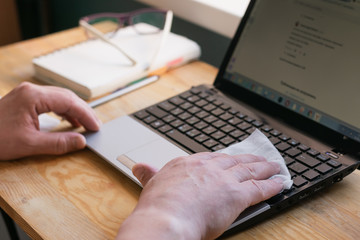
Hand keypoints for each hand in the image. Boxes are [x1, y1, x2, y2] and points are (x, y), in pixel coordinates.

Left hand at [0, 82, 100, 159]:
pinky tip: (69, 121)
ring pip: (60, 98)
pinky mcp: (25, 99)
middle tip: (94, 126)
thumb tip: (81, 141)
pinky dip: (63, 111)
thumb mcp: (29, 144)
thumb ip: (58, 143)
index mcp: (33, 97)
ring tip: (85, 125)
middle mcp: (32, 91)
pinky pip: (51, 101)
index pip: (69, 101)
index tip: (96, 126)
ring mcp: (28, 93)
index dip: (86, 114)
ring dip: (74, 111)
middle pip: (67, 96)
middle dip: (83, 111)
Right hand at [116, 152, 282, 239]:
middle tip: (258, 158)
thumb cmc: (157, 206)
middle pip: (233, 160)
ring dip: (263, 167)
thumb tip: (139, 167)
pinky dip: (271, 185)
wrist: (166, 218)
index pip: (210, 158)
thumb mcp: (150, 185)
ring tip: (273, 165)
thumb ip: (148, 174)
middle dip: (247, 159)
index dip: (223, 158)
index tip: (230, 158)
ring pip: (249, 170)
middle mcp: (207, 168)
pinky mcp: (236, 195)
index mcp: (187, 164)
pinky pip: (259, 188)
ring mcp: (223, 179)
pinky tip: (279, 182)